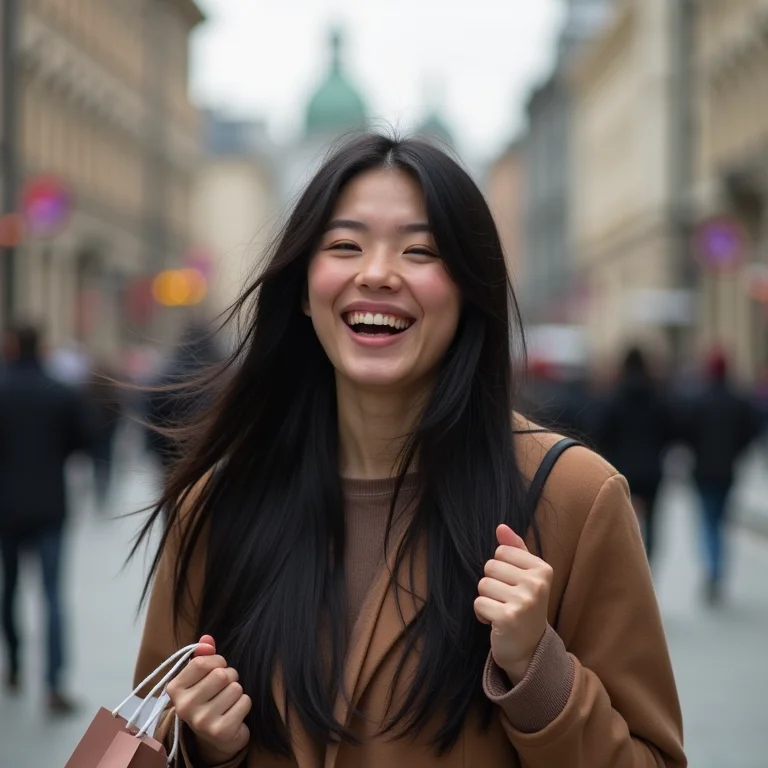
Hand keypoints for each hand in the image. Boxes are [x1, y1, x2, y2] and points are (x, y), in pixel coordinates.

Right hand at [166, 635, 251, 764]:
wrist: (215, 738)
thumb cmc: (208, 698)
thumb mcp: (201, 677)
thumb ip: (203, 655)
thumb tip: (207, 639)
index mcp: (175, 689)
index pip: (201, 662)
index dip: (216, 661)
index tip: (217, 668)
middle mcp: (184, 707)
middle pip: (221, 675)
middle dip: (229, 676)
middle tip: (224, 687)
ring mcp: (202, 721)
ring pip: (235, 687)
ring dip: (237, 691)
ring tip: (228, 700)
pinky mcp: (220, 731)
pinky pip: (244, 701)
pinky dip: (244, 704)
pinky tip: (234, 712)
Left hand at [474, 525, 552, 683]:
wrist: (529, 650)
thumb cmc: (524, 606)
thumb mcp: (525, 576)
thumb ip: (515, 549)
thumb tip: (501, 527)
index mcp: (542, 569)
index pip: (501, 550)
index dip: (501, 569)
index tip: (513, 586)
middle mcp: (537, 584)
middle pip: (490, 566)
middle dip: (492, 584)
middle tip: (506, 601)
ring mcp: (524, 601)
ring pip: (483, 584)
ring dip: (487, 599)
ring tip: (502, 611)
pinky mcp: (508, 617)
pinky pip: (479, 603)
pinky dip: (481, 614)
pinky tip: (496, 623)